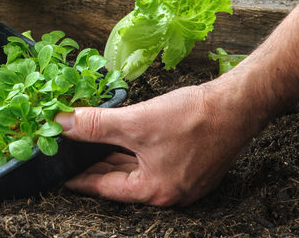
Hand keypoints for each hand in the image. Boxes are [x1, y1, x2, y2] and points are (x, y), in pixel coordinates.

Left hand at [55, 80, 261, 205]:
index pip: (105, 188)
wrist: (239, 104)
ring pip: (137, 170)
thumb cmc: (193, 118)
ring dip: (114, 158)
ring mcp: (183, 181)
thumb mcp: (136, 122)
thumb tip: (61, 124)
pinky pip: (153, 162)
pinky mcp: (192, 165)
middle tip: (70, 156)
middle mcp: (169, 193)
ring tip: (89, 147)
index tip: (60, 173)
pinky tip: (122, 139)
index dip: (80, 178)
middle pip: (121, 181)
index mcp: (155, 191)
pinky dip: (134, 152)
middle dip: (95, 167)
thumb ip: (95, 125)